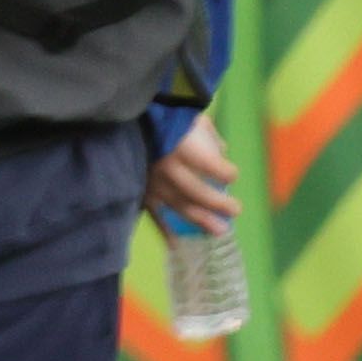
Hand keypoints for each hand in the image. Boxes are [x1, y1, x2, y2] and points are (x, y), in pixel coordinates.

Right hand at [145, 112, 237, 236]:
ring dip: (200, 220)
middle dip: (218, 204)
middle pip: (196, 191)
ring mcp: (152, 181)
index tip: (232, 175)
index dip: (225, 172)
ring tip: (220, 231)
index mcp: (181, 147)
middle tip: (236, 211)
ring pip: (178, 206)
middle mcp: (166, 167)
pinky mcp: (141, 189)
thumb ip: (208, 136)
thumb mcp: (191, 119)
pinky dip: (164, 230)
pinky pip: (153, 213)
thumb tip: (221, 151)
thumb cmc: (165, 115)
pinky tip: (177, 244)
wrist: (125, 118)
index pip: (210, 165)